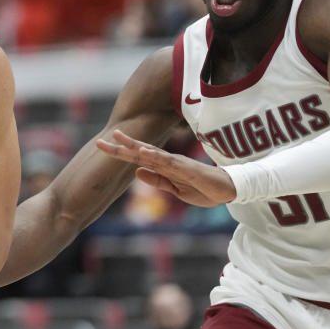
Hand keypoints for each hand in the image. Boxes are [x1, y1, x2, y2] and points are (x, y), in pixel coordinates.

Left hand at [96, 129, 235, 206]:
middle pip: (141, 151)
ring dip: (135, 146)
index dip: (120, 152)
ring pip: (152, 153)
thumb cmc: (204, 188)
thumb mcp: (176, 190)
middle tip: (99, 141)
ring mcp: (177, 163)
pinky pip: (169, 162)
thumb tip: (136, 172)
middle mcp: (168, 161)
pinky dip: (155, 156)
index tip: (102, 146)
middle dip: (120, 146)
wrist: (230, 190)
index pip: (138, 158)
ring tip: (118, 138)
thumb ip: (158, 180)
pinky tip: (143, 152)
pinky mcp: (188, 168)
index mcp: (164, 166)